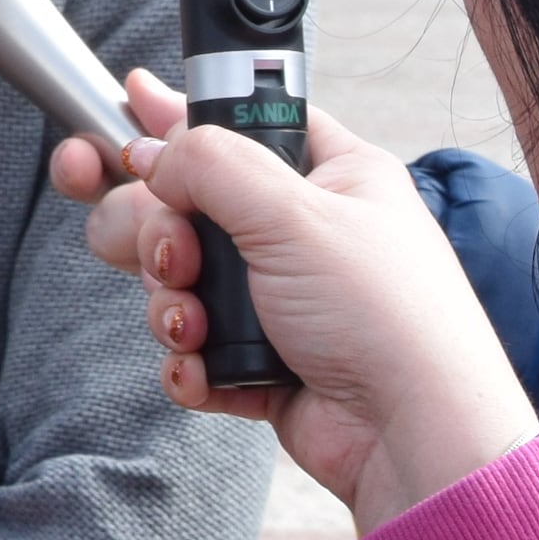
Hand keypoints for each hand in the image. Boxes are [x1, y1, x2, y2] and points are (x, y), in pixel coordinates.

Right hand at [53, 77, 538, 533]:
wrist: (410, 434)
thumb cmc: (384, 316)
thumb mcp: (295, 212)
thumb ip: (211, 164)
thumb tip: (154, 153)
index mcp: (330, 174)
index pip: (243, 123)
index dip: (183, 120)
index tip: (128, 106)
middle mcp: (304, 232)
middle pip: (189, 205)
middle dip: (161, 234)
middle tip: (174, 255)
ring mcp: (280, 299)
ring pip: (180, 279)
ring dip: (172, 305)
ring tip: (195, 326)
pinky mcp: (262, 362)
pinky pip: (192, 347)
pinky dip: (188, 362)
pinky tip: (204, 371)